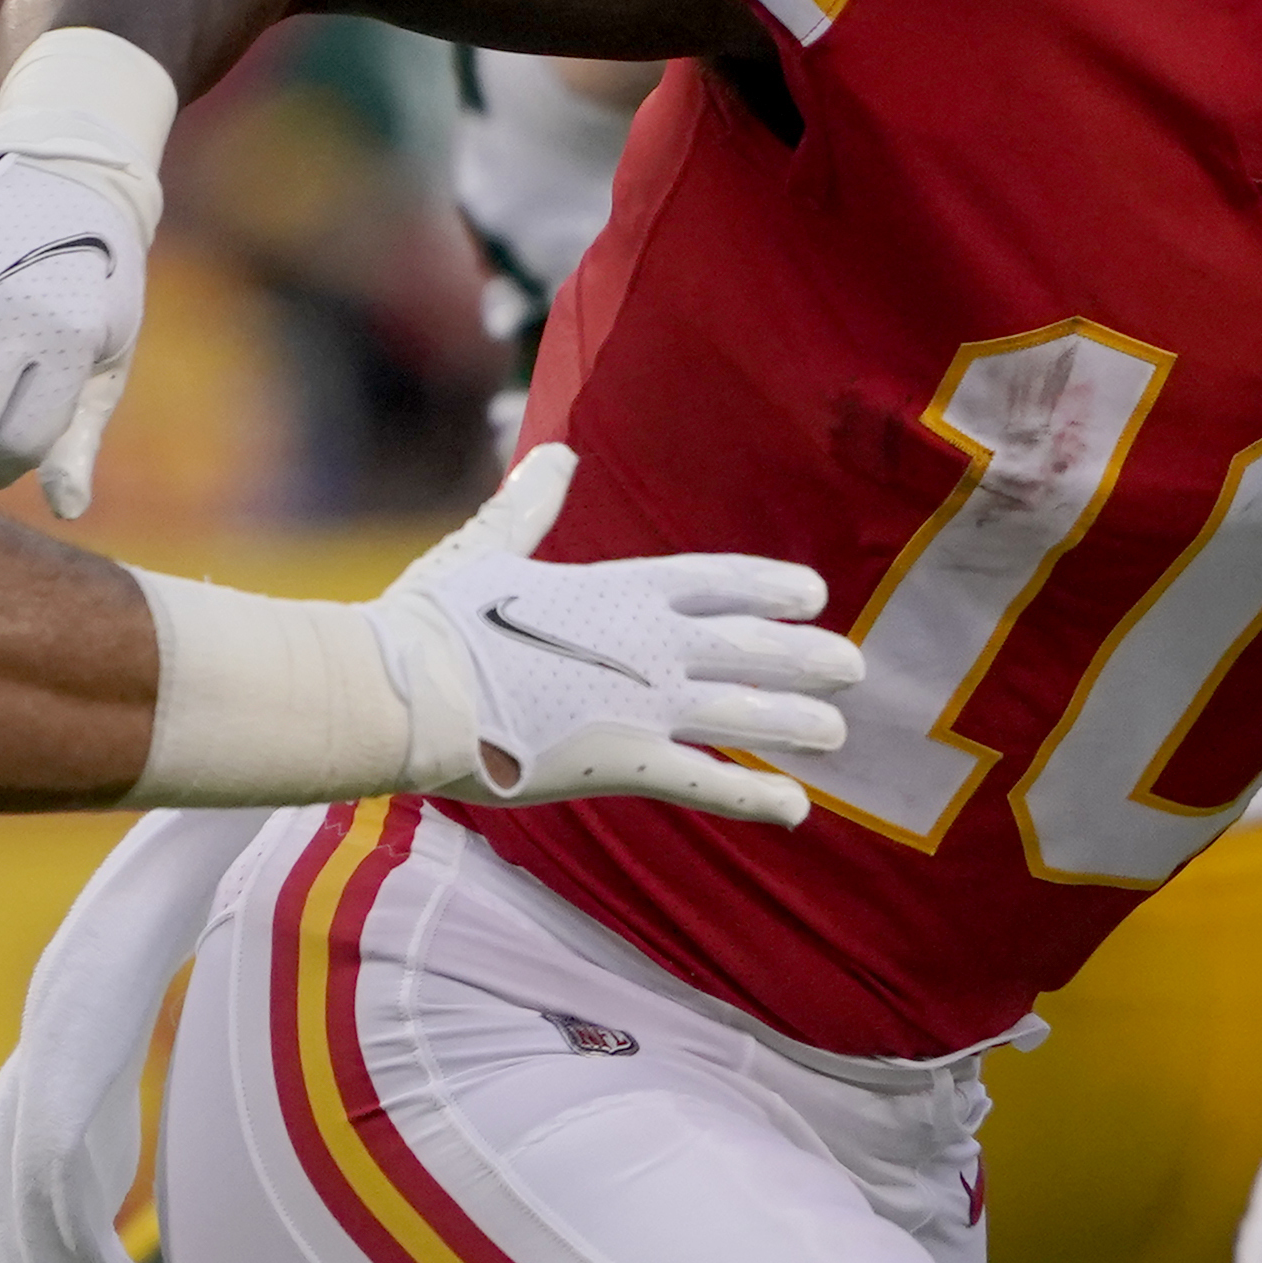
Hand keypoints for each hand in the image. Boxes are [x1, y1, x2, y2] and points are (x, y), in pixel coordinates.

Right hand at [375, 448, 857, 824]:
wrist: (408, 689)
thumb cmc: (436, 618)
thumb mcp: (489, 546)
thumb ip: (532, 505)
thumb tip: (556, 454)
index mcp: (618, 588)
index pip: (717, 581)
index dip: (769, 587)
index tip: (812, 593)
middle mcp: (648, 643)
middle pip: (749, 647)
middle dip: (806, 657)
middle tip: (853, 666)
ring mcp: (642, 704)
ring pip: (744, 713)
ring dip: (797, 723)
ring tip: (839, 732)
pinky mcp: (622, 763)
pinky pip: (705, 782)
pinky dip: (754, 797)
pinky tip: (796, 809)